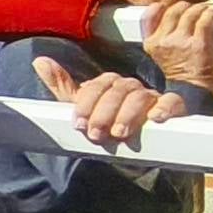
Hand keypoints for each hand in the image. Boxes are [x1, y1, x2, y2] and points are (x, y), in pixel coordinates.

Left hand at [35, 56, 178, 147]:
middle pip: (118, 90)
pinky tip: (156, 119)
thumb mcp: (83, 109)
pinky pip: (173, 101)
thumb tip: (39, 60)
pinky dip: (166, 107)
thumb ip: (63, 87)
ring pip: (141, 96)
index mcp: (109, 84)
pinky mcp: (172, 109)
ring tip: (119, 134)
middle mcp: (131, 86)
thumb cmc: (106, 126)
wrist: (133, 151)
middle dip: (104, 113)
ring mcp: (152, 96)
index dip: (86, 103)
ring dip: (128, 115)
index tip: (78, 124)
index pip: (97, 85)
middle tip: (96, 134)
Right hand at [143, 0, 212, 92]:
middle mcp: (163, 41)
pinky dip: (212, 14)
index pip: (149, 15)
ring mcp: (180, 42)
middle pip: (173, 10)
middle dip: (186, 6)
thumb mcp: (161, 53)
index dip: (162, 5)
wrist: (191, 93)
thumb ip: (160, 32)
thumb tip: (166, 9)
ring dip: (201, 8)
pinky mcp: (199, 45)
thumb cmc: (181, 74)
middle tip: (195, 8)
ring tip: (207, 11)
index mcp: (151, 43)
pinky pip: (205, 20)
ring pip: (190, 12)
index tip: (172, 2)